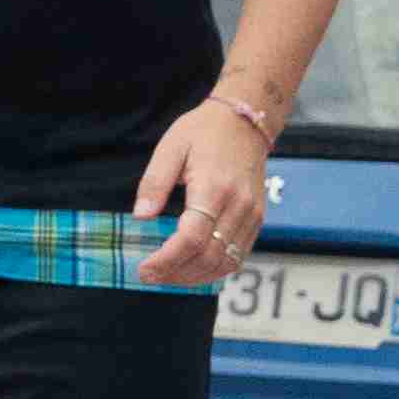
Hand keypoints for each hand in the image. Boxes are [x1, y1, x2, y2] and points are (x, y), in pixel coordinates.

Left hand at [128, 103, 272, 287]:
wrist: (244, 122)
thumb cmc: (203, 132)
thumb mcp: (169, 148)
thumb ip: (154, 184)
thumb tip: (140, 217)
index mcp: (213, 188)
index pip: (191, 238)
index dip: (166, 260)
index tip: (144, 269)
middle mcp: (238, 206)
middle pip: (209, 256)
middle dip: (177, 273)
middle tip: (149, 277)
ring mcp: (252, 215)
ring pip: (227, 262)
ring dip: (195, 277)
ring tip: (167, 277)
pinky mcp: (257, 219)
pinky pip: (240, 255)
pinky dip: (216, 269)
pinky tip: (192, 269)